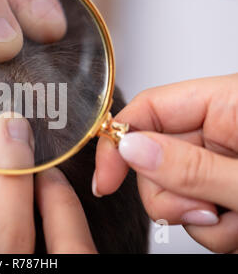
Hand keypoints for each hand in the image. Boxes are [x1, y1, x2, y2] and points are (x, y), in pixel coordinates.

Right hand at [94, 74, 237, 252]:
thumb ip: (189, 166)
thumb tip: (130, 151)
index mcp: (226, 103)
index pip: (149, 107)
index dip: (119, 141)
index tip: (106, 180)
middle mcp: (218, 129)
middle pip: (152, 156)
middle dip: (166, 194)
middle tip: (201, 211)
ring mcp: (219, 161)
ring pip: (170, 189)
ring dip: (191, 216)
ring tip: (232, 222)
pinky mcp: (223, 187)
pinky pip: (193, 210)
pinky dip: (211, 228)